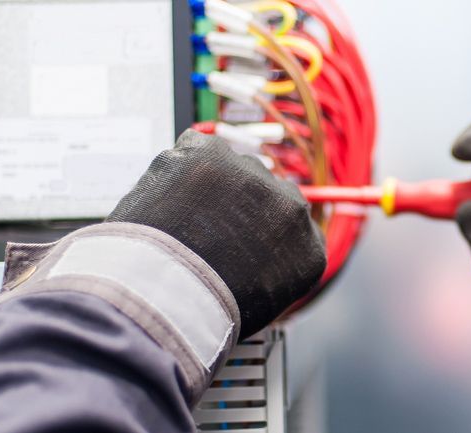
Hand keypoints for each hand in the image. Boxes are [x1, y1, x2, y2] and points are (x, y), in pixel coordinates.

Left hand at [107, 130, 325, 337]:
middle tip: (204, 231)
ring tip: (179, 221)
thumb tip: (255, 254)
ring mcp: (252, 177)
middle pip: (266, 192)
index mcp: (308, 248)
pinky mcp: (210, 155)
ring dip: (209, 186)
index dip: (263, 229)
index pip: (295, 226)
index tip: (242, 239)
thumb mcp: (260, 303)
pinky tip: (167, 199)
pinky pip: (195, 149)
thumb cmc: (203, 311)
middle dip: (238, 205)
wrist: (161, 295)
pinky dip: (179, 168)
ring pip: (231, 169)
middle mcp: (290, 207)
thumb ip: (272, 268)